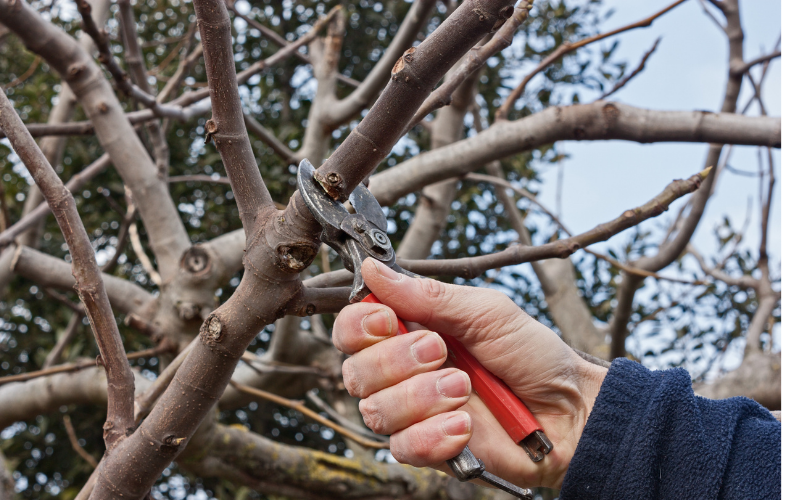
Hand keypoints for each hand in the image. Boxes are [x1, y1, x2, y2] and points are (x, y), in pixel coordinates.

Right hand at [332, 258, 607, 488]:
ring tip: (463, 389)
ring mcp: (414, 413)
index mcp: (411, 331)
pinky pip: (403, 447)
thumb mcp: (486, 312)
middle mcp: (403, 373)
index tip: (388, 319)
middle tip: (440, 352)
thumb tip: (374, 270)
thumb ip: (429, 296)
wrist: (570, 409)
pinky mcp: (428, 449)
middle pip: (356, 370)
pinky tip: (464, 426)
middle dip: (396, 360)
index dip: (359, 324)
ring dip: (420, 397)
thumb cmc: (532, 355)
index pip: (353, 328)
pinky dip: (433, 435)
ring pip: (376, 410)